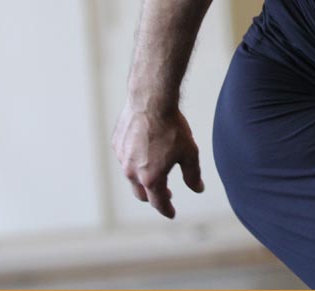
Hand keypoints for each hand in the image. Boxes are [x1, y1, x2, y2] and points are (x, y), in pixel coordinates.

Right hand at [111, 104, 203, 218]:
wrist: (151, 101)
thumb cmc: (172, 127)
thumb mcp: (189, 152)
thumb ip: (193, 174)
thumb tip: (198, 188)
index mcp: (151, 178)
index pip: (158, 202)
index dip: (167, 209)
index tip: (171, 213)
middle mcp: (132, 172)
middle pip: (141, 193)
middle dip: (154, 197)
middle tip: (166, 194)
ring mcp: (122, 158)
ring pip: (131, 176)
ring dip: (143, 178)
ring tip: (155, 171)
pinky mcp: (116, 144)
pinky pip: (125, 158)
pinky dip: (134, 160)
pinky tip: (145, 152)